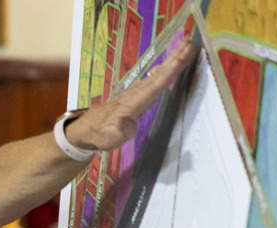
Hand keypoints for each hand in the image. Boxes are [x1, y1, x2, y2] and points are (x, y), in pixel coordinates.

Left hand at [66, 37, 197, 150]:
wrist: (86, 129)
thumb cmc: (100, 134)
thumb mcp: (109, 137)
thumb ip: (119, 132)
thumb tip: (128, 128)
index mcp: (134, 102)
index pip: (156, 84)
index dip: (171, 70)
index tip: (184, 55)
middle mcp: (135, 93)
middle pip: (159, 74)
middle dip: (175, 59)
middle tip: (189, 41)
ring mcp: (134, 92)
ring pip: (156, 74)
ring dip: (170, 60)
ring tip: (184, 47)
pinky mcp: (134, 94)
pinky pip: (152, 79)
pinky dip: (162, 69)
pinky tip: (167, 64)